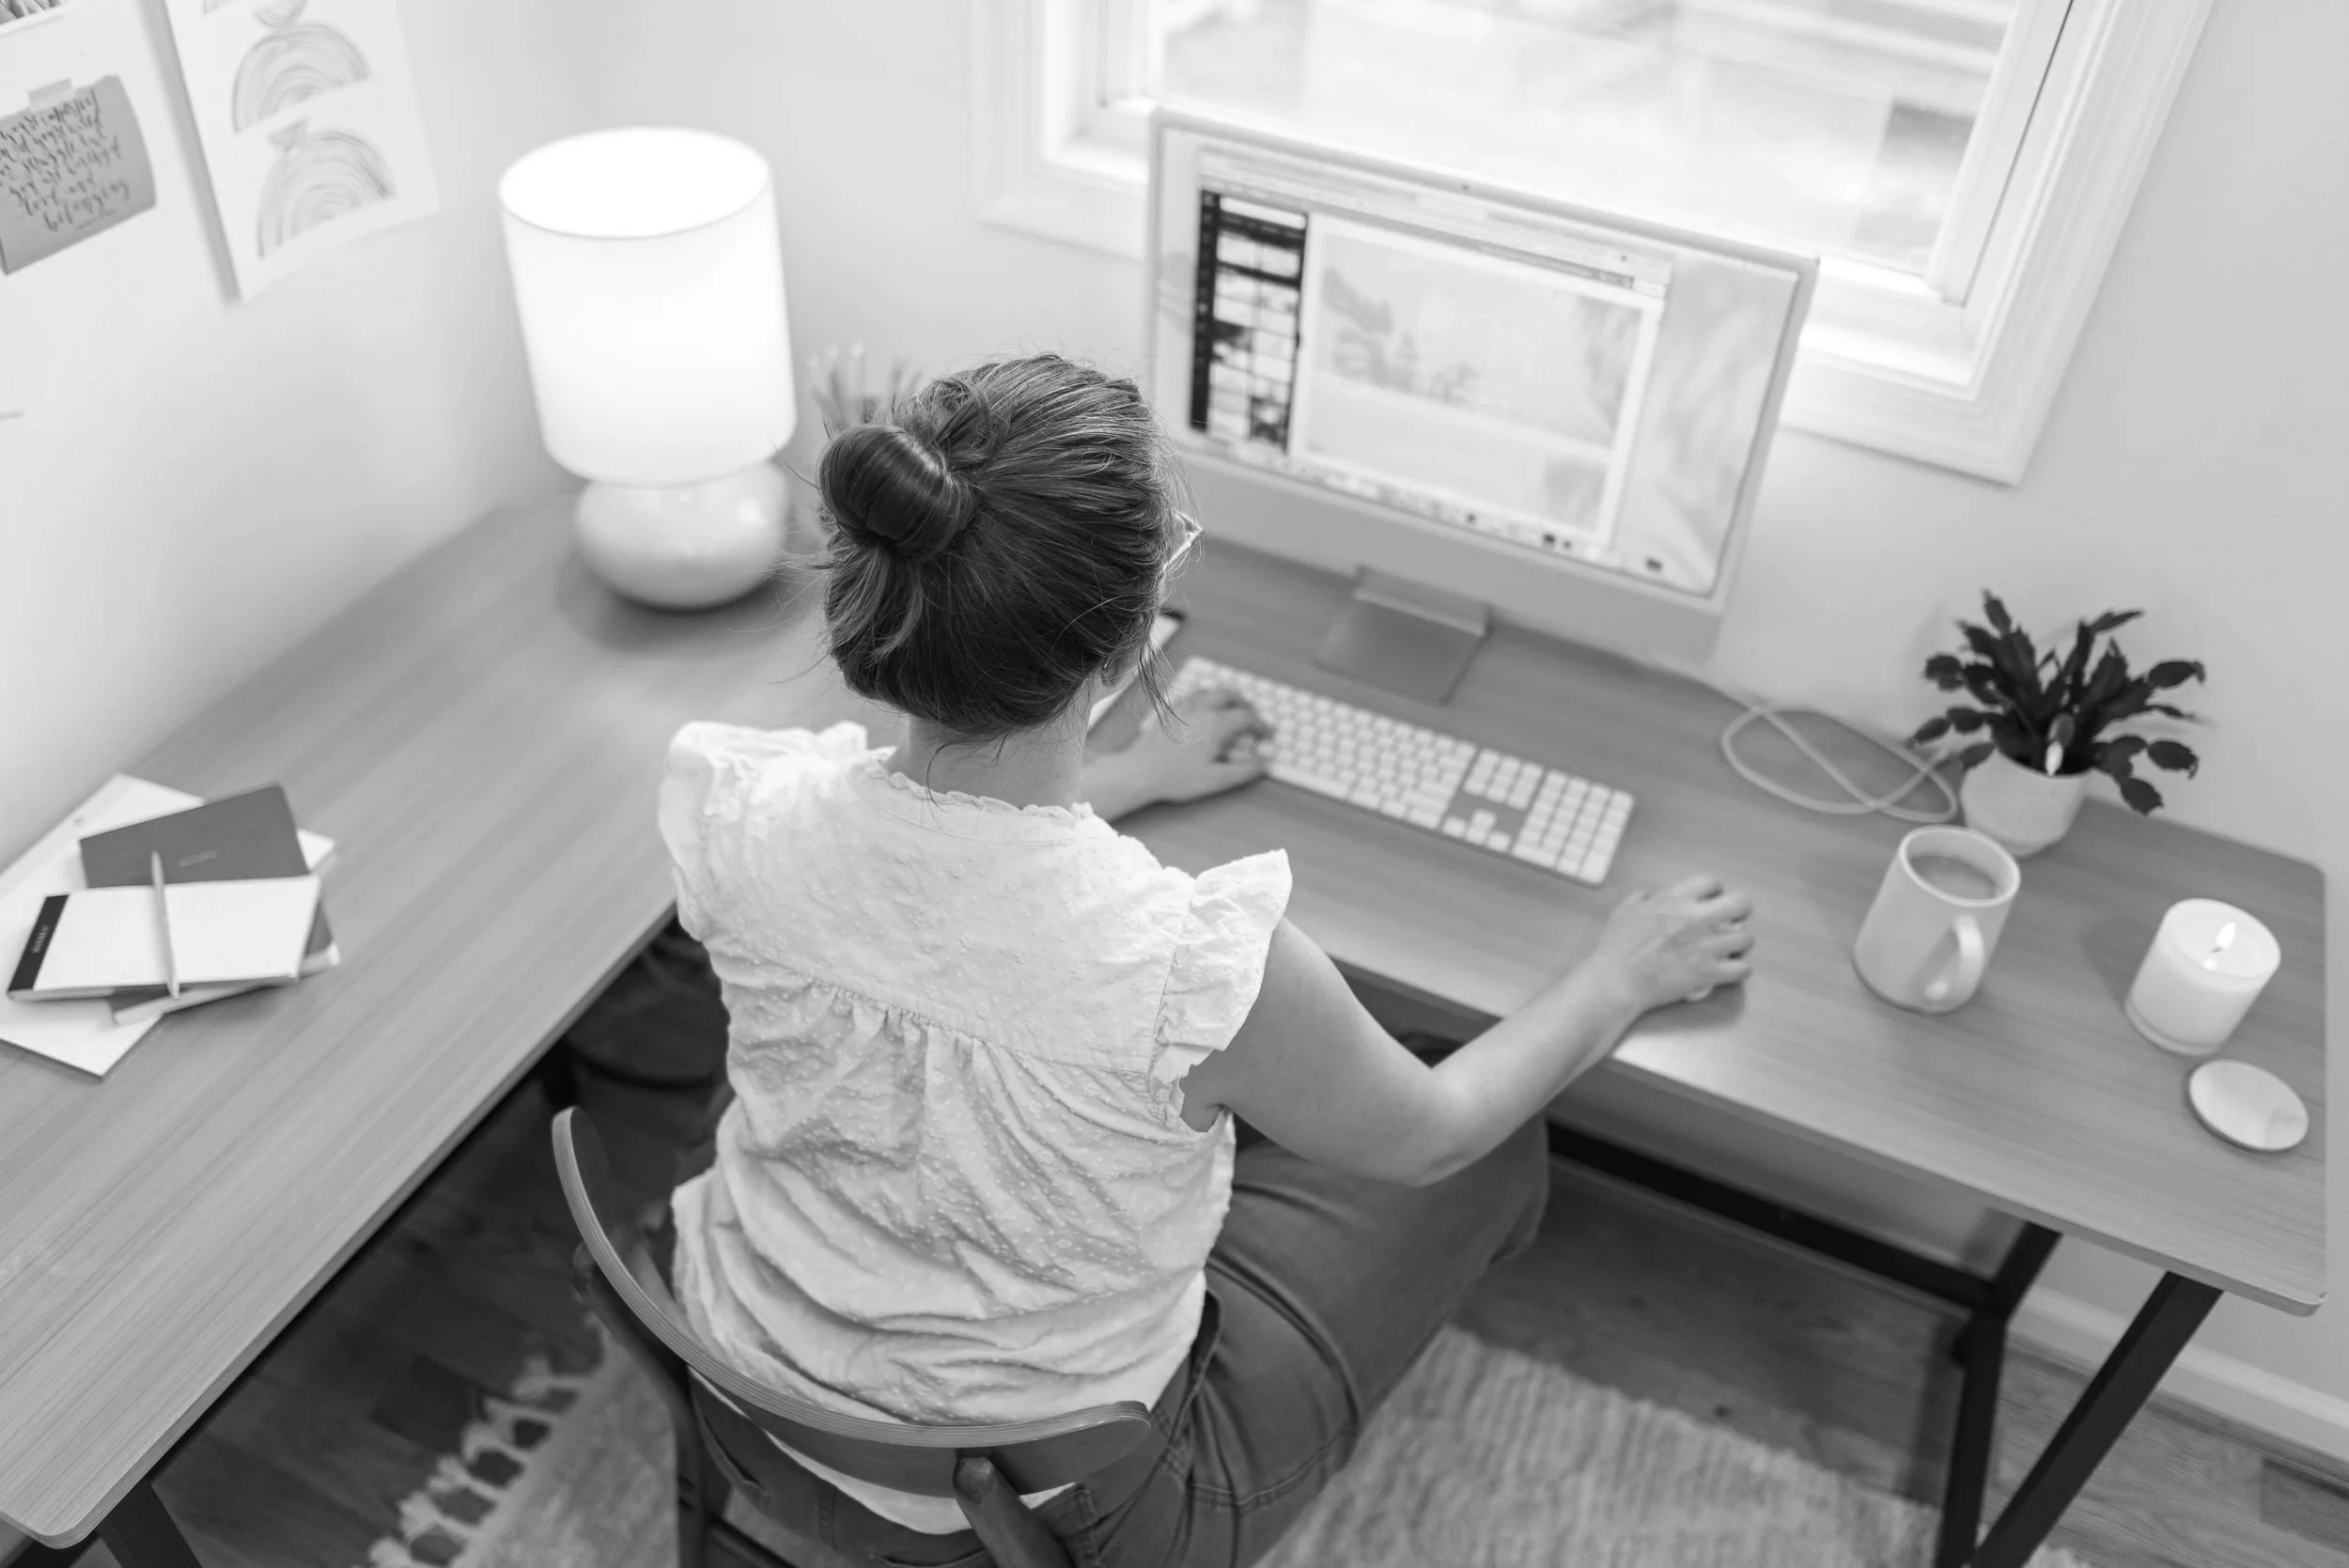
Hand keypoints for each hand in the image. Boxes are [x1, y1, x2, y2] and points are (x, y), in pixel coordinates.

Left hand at [1088, 688, 1271, 818]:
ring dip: (1226, 697)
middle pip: (1230, 695)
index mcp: (1214, 724)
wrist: (1139, 772)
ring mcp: (1182, 707)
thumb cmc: (1174, 778)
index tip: (1267, 733)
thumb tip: (1264, 763)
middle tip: (1253, 716)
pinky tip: (1205, 711)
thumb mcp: (1215, 779)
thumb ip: (1243, 771)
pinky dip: (1207, 698)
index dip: (1261, 725)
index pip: (1247, 717)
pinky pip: (1193, 695)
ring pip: (1210, 690)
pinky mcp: (1169, 711)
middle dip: (1246, 703)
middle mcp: (1200, 710)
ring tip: (1232, 709)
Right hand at [1585, 875, 1754, 1016]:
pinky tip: (1731, 971)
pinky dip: (1739, 970)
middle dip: (1739, 910)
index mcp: (1675, 900)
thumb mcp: (1624, 911)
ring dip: (1739, 943)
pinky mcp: (1709, 973)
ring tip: (1730, 948)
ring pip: (1746, 938)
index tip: (1710, 902)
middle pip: (1740, 903)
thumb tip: (1651, 896)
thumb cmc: (1616, 947)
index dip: (1713, 892)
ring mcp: (1706, 946)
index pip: (1711, 883)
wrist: (1617, 981)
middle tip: (1732, 921)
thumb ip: (1642, 899)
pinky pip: (1742, 969)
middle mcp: (1697, 919)